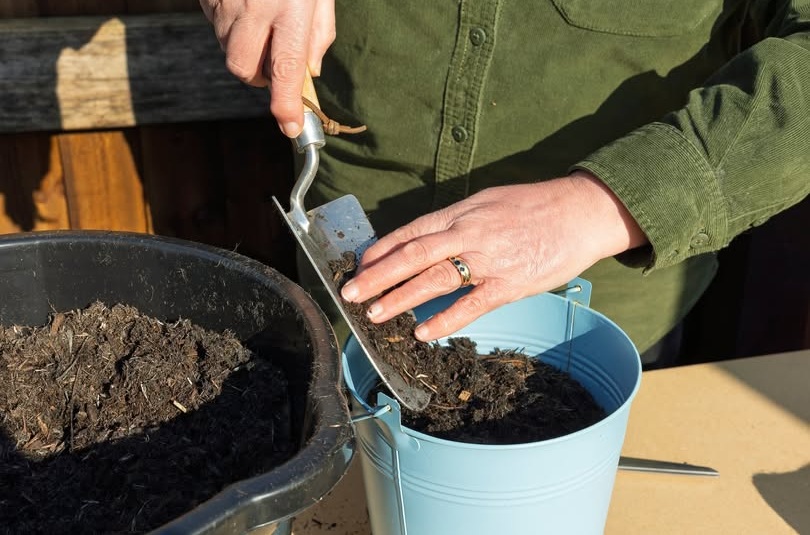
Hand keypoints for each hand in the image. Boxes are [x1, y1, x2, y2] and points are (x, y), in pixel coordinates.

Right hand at [200, 0, 334, 136]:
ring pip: (229, 50)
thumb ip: (319, 33)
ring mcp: (226, 3)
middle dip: (260, 76)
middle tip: (275, 60)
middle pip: (245, 69)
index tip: (291, 127)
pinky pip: (215, 27)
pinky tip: (246, 8)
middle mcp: (254, 9)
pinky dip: (231, 29)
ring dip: (246, 50)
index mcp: (290, 7)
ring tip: (263, 23)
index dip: (287, 104)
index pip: (286, 69)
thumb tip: (310, 70)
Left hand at [340, 171, 647, 340]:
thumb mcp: (488, 201)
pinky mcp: (509, 284)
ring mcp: (488, 259)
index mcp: (461, 212)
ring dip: (401, 297)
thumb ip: (457, 220)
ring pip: (434, 279)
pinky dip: (444, 319)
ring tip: (376, 314)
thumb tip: (427, 239)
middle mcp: (468, 233)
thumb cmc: (534, 206)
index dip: (382, 249)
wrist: (580, 213)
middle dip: (378, 275)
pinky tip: (423, 332)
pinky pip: (470, 305)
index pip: (412, 231)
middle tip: (351, 294)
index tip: (359, 264)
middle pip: (413, 255)